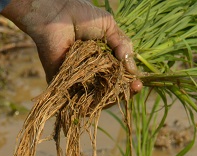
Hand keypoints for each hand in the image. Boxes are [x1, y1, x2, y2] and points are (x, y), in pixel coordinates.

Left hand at [2, 0, 141, 90]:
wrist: (58, 14)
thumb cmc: (81, 16)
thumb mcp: (110, 28)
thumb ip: (123, 46)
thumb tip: (133, 71)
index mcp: (102, 58)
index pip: (118, 75)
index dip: (129, 81)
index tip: (138, 84)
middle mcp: (90, 71)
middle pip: (109, 90)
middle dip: (124, 92)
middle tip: (134, 89)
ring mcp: (77, 79)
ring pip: (96, 97)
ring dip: (111, 98)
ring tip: (122, 92)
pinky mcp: (63, 84)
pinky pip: (79, 99)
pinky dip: (91, 100)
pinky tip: (104, 96)